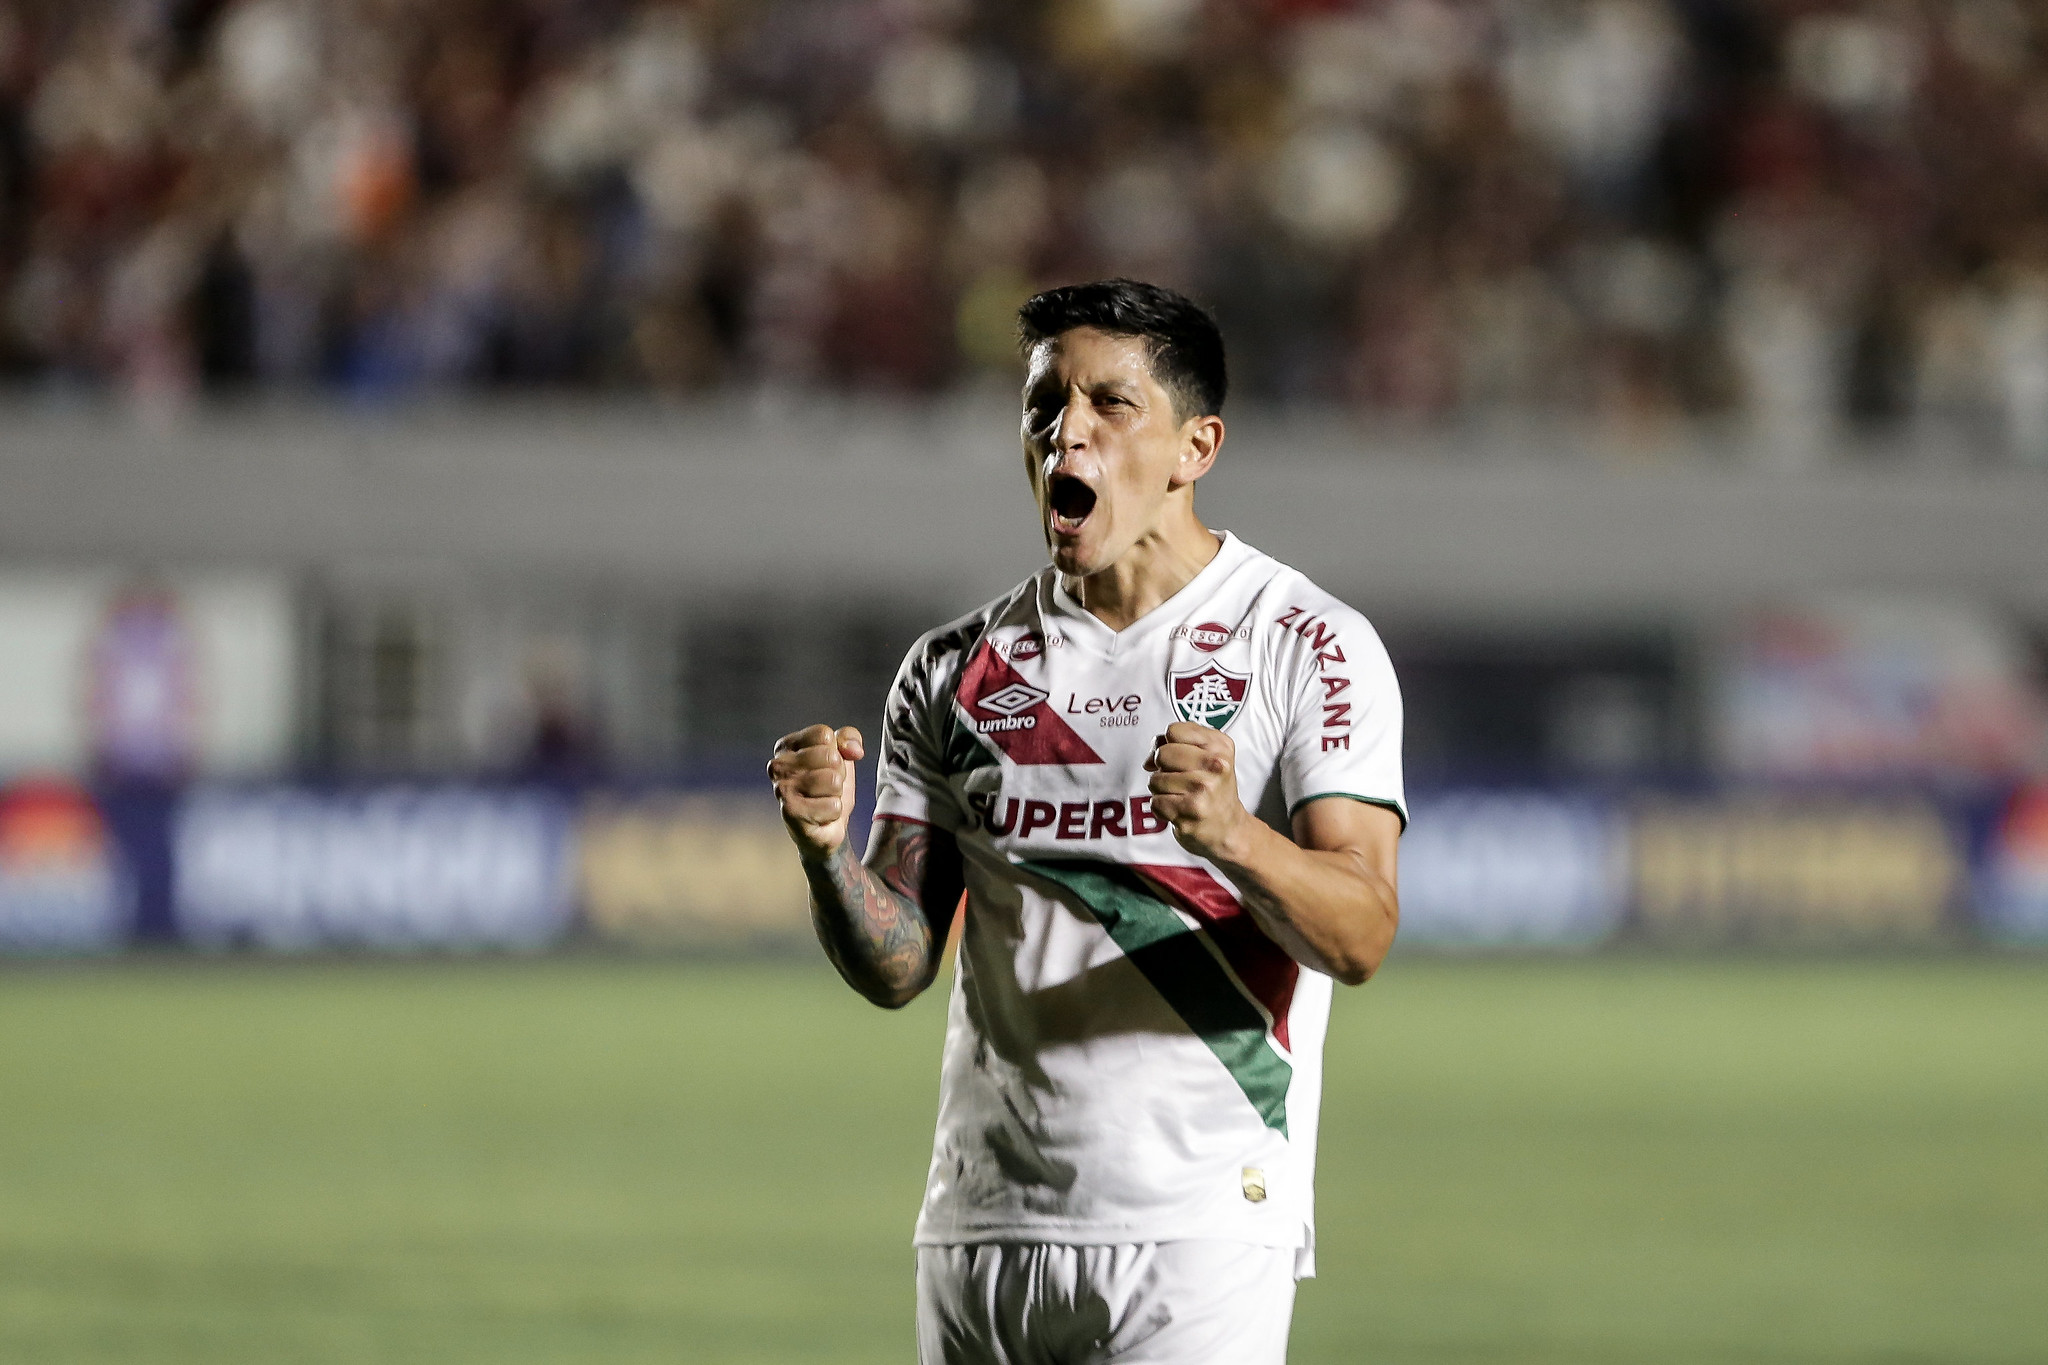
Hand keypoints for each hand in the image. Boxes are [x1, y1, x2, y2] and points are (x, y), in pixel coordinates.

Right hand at [769, 724, 863, 860]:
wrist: (825, 827)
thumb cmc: (829, 787)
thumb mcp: (842, 755)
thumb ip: (849, 738)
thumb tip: (855, 750)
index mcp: (786, 746)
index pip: (824, 734)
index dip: (836, 751)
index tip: (826, 766)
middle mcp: (778, 765)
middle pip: (831, 756)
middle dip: (838, 774)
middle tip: (826, 787)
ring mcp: (782, 789)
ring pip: (833, 781)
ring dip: (836, 794)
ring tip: (823, 800)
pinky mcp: (790, 812)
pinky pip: (833, 805)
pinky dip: (834, 813)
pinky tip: (821, 816)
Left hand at [1145, 722, 1253, 862]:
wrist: (1228, 828)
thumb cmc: (1212, 788)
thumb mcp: (1206, 756)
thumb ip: (1175, 743)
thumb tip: (1149, 758)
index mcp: (1220, 746)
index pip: (1173, 731)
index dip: (1169, 744)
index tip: (1180, 758)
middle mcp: (1216, 765)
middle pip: (1162, 754)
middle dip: (1163, 768)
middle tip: (1180, 780)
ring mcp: (1204, 789)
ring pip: (1156, 780)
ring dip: (1162, 790)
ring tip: (1182, 796)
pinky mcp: (1191, 811)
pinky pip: (1156, 803)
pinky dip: (1162, 809)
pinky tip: (1179, 810)